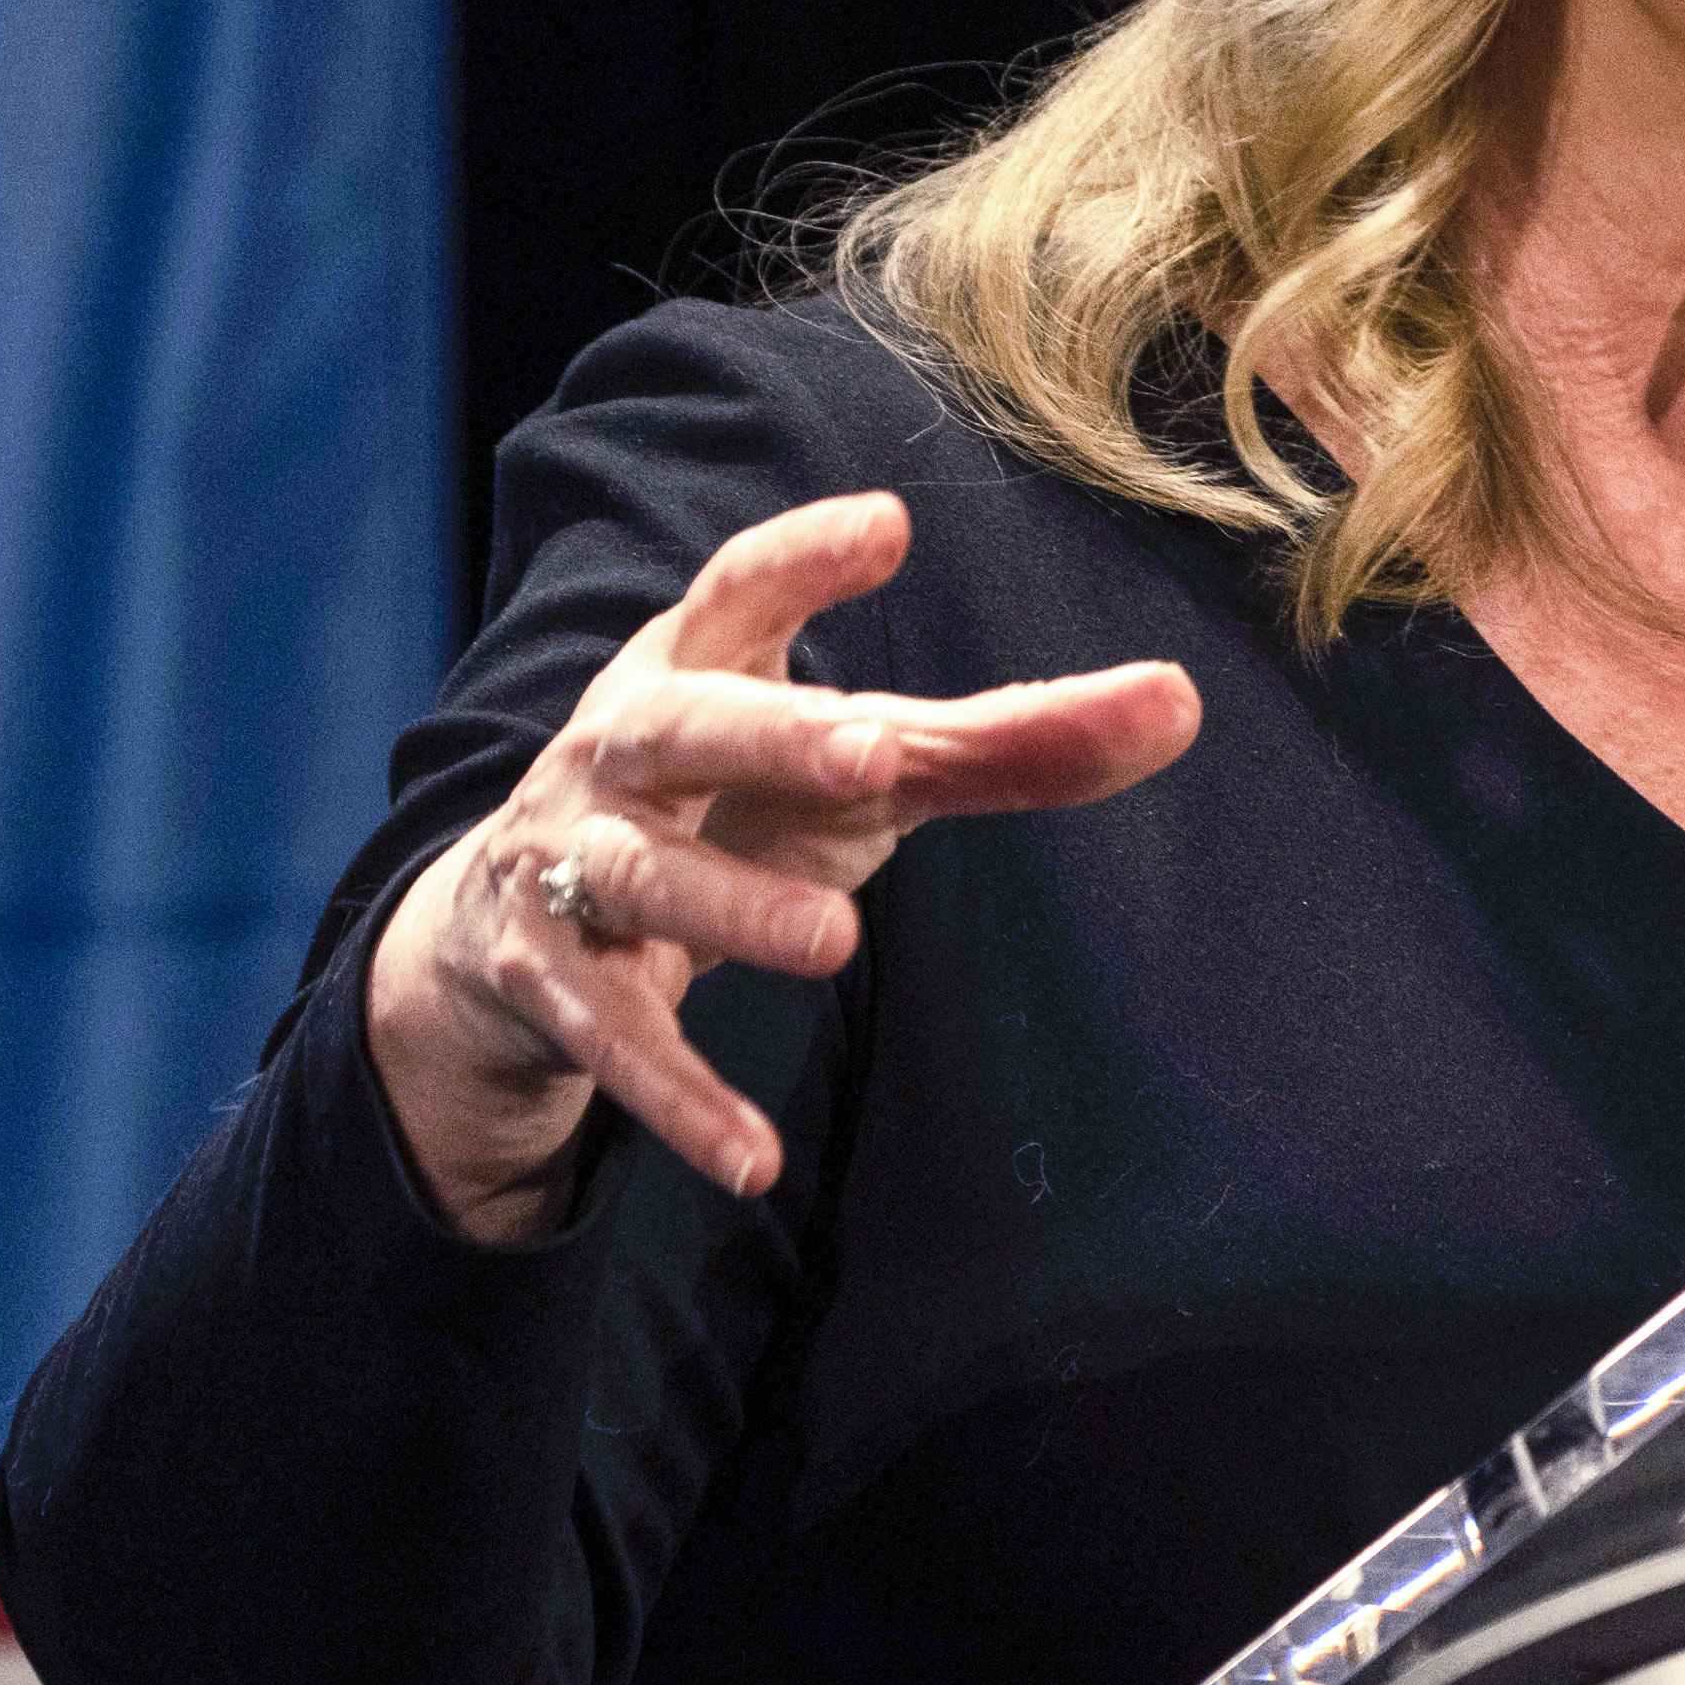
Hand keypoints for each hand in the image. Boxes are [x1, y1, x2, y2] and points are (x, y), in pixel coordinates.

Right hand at [363, 493, 1198, 1238]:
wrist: (505, 933)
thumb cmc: (727, 810)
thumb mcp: (851, 773)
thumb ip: (1002, 742)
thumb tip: (1179, 703)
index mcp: (692, 671)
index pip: (737, 596)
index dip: (802, 561)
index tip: (886, 525)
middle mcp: (619, 749)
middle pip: (684, 725)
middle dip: (772, 734)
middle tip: (875, 752)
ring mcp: (570, 862)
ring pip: (646, 878)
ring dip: (735, 908)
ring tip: (834, 943)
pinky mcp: (546, 981)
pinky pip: (615, 1039)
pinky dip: (680, 1099)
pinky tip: (753, 1160)